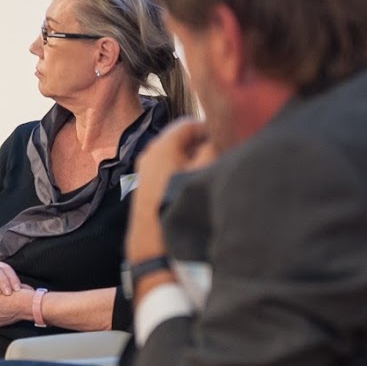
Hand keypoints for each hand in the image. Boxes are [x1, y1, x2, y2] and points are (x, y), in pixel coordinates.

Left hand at [125, 118, 214, 261]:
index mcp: (162, 145)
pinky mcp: (143, 182)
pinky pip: (165, 166)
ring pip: (172, 153)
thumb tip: (215, 139)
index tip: (223, 139)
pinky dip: (179, 167)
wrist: (151, 241)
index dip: (207, 128)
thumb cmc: (177, 203)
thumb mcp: (200, 173)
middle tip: (218, 153)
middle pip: (179, 138)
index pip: (188, 124)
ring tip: (207, 169)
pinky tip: (191, 182)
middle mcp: (149, 152)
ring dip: (190, 157)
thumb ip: (211, 149)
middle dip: (199, 143)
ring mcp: (143, 168)